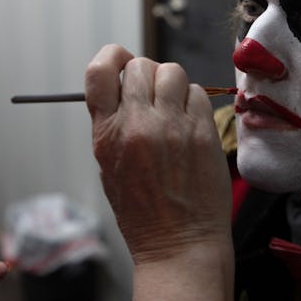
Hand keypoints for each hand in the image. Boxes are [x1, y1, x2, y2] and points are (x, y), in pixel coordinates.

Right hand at [85, 44, 233, 300]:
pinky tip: (190, 123)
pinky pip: (198, 92)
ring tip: (173, 109)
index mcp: (107, 133)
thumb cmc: (142, 212)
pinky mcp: (202, 132)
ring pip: (172, 72)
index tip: (120, 60)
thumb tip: (124, 88)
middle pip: (140, 65)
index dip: (111, 56)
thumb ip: (112, 124)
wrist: (179, 245)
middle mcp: (137, 124)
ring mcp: (172, 126)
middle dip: (146, 75)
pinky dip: (194, 102)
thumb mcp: (109, 167)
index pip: (99, 71)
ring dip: (172, 84)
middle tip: (152, 96)